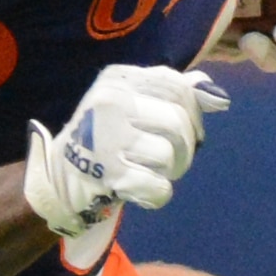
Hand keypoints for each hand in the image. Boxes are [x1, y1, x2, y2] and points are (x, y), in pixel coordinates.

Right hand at [21, 65, 228, 236]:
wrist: (58, 179)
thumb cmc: (105, 138)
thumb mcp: (132, 104)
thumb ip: (172, 94)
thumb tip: (217, 96)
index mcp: (117, 79)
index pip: (177, 86)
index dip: (195, 112)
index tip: (192, 130)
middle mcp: (109, 102)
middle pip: (178, 122)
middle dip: (187, 147)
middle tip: (176, 160)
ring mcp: (106, 138)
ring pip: (170, 155)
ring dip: (172, 171)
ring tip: (155, 173)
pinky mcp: (108, 174)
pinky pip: (159, 187)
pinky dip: (157, 196)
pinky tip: (142, 192)